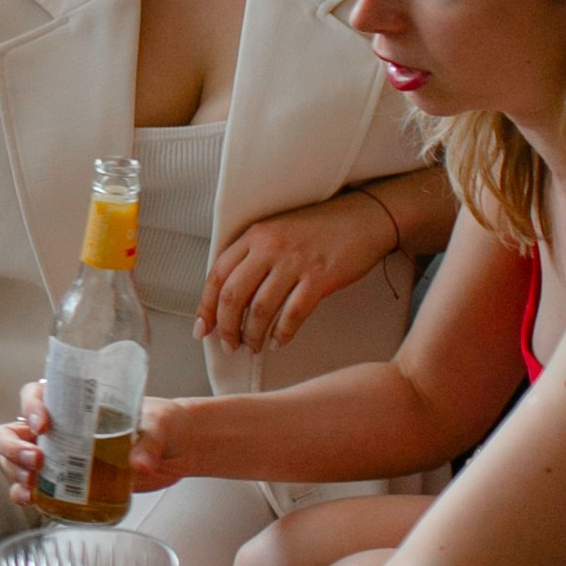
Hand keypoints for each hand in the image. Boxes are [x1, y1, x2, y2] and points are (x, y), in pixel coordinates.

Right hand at [0, 376, 202, 512]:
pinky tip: (31, 501)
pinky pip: (34, 487)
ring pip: (16, 460)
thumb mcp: (158, 425)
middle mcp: (59, 427)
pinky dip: (25, 494)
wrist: (178, 450)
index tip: (44, 424)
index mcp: (74, 401)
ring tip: (31, 488)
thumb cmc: (163, 423)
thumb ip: (149, 442)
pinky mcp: (67, 481)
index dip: (31, 407)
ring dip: (16, 473)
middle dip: (13, 447)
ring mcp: (59, 455)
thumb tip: (139, 463)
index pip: (35, 395)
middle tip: (35, 461)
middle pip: (12, 430)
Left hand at [196, 193, 400, 353]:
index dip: (206, 307)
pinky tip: (278, 342)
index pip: (216, 275)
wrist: (364, 218)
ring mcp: (295, 262)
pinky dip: (282, 333)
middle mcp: (269, 247)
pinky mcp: (320, 277)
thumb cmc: (318, 229)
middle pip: (233, 295)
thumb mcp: (277, 232)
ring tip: (253, 347)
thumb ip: (253, 257)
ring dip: (253, 335)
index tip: (202, 330)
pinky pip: (293, 314)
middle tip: (229, 346)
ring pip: (260, 309)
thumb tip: (229, 299)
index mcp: (254, 235)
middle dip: (226, 327)